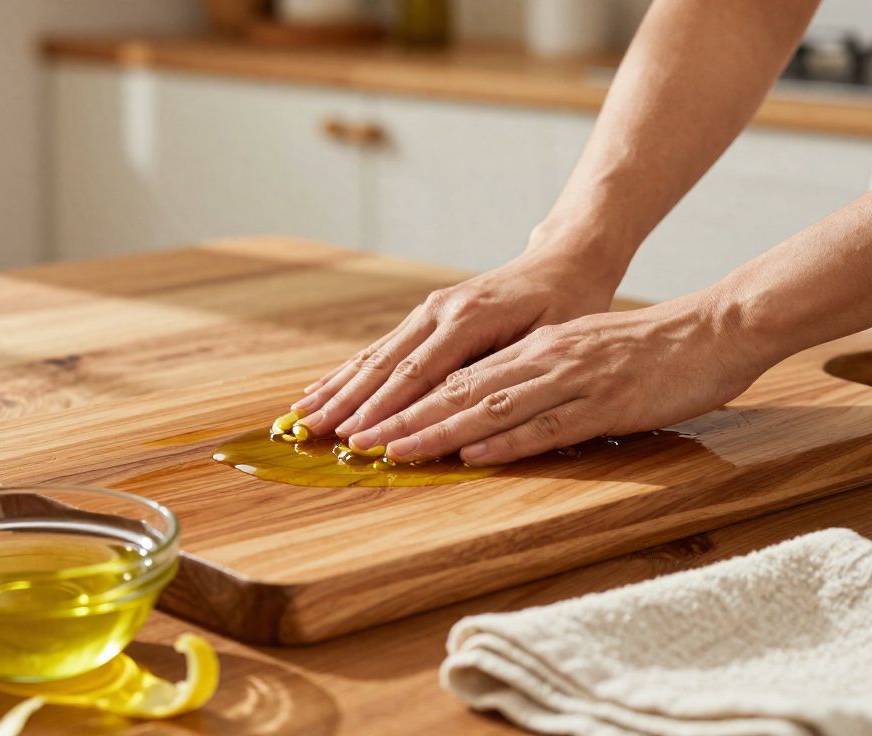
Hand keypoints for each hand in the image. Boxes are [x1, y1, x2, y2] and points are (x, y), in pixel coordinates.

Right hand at [291, 250, 617, 440]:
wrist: (563, 263)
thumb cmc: (568, 306)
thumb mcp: (553, 337)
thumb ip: (506, 370)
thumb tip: (468, 410)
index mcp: (470, 317)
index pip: (419, 374)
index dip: (386, 411)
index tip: (358, 440)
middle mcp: (440, 310)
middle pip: (385, 365)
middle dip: (347, 403)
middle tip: (314, 433)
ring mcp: (428, 310)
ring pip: (375, 356)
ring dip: (338, 388)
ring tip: (303, 415)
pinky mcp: (425, 315)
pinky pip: (381, 348)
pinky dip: (348, 371)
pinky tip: (321, 388)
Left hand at [346, 295, 774, 464]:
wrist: (712, 329)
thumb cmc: (644, 349)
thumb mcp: (576, 355)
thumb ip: (531, 377)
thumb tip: (484, 411)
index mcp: (530, 348)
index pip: (451, 377)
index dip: (401, 400)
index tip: (360, 421)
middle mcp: (539, 358)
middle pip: (455, 390)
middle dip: (400, 417)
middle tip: (353, 441)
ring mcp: (570, 379)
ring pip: (489, 406)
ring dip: (436, 431)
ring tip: (392, 451)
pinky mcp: (604, 403)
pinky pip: (547, 424)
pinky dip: (505, 441)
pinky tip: (471, 454)